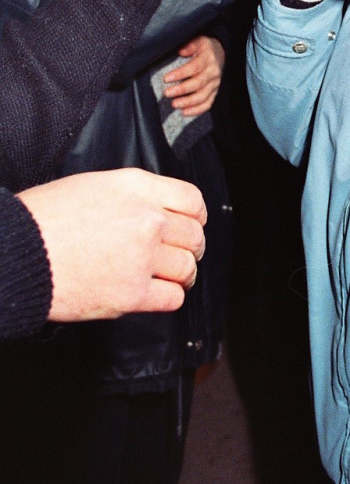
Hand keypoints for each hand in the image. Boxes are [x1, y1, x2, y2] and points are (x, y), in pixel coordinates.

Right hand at [19, 169, 206, 320]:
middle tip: (180, 255)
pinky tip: (158, 294)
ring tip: (172, 277)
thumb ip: (132, 195)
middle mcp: (146, 218)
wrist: (18, 253)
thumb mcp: (93, 185)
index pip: (193, 200)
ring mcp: (141, 257)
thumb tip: (155, 209)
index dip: (197, 216)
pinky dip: (170, 297)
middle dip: (191, 247)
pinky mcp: (131, 293)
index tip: (192, 225)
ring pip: (188, 267)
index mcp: (137, 187)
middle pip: (194, 236)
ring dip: (183, 274)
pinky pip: (173, 298)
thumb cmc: (44, 218)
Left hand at [163, 35, 224, 116]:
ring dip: (188, 102)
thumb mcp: (198, 40)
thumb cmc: (205, 47)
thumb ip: (189, 45)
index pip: (194, 68)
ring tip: (174, 104)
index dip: (180, 74)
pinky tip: (185, 112)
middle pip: (198, 84)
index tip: (166, 78)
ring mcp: (215, 84)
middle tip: (167, 93)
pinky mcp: (215, 92)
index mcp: (208, 59)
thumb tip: (181, 51)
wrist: (220, 52)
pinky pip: (207, 104)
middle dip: (181, 90)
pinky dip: (197, 110)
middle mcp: (213, 73)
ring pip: (203, 96)